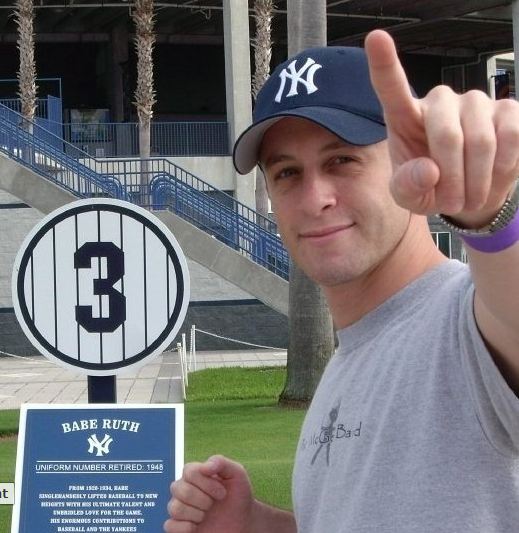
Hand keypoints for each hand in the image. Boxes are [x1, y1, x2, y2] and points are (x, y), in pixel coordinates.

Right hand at [163, 455, 253, 532]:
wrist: (242, 522)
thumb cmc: (238, 496)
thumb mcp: (237, 474)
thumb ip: (221, 463)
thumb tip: (205, 466)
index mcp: (196, 474)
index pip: (188, 471)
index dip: (206, 483)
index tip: (222, 493)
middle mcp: (185, 489)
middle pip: (178, 488)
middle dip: (202, 499)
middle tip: (213, 505)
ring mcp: (181, 508)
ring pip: (174, 507)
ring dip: (196, 514)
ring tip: (206, 516)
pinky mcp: (179, 527)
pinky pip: (170, 526)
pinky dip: (185, 528)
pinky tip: (197, 527)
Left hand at [365, 30, 518, 228]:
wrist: (466, 194)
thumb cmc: (429, 188)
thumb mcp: (408, 196)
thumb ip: (407, 186)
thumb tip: (429, 170)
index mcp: (404, 117)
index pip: (391, 88)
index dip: (384, 63)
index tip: (376, 39)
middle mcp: (439, 101)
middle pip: (448, 136)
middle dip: (451, 180)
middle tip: (451, 202)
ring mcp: (474, 101)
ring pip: (480, 141)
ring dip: (476, 181)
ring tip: (469, 196)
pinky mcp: (507, 108)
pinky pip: (511, 138)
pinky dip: (503, 169)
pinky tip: (494, 176)